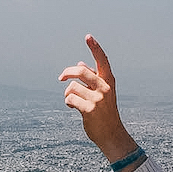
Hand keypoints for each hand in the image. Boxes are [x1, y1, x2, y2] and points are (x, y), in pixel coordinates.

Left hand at [60, 34, 138, 162]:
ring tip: (72, 101)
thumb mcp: (102, 94)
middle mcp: (105, 88)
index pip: (102, 61)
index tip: (87, 36)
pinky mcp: (90, 110)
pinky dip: (68, 102)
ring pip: (72, 87)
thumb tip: (81, 63)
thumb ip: (93, 79)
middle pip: (81, 71)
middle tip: (60, 78)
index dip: (95, 48)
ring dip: (68, 93)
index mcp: (109, 81)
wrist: (112, 135)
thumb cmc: (105, 113)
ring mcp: (98, 99)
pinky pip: (70, 99)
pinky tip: (72, 107)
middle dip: (67, 72)